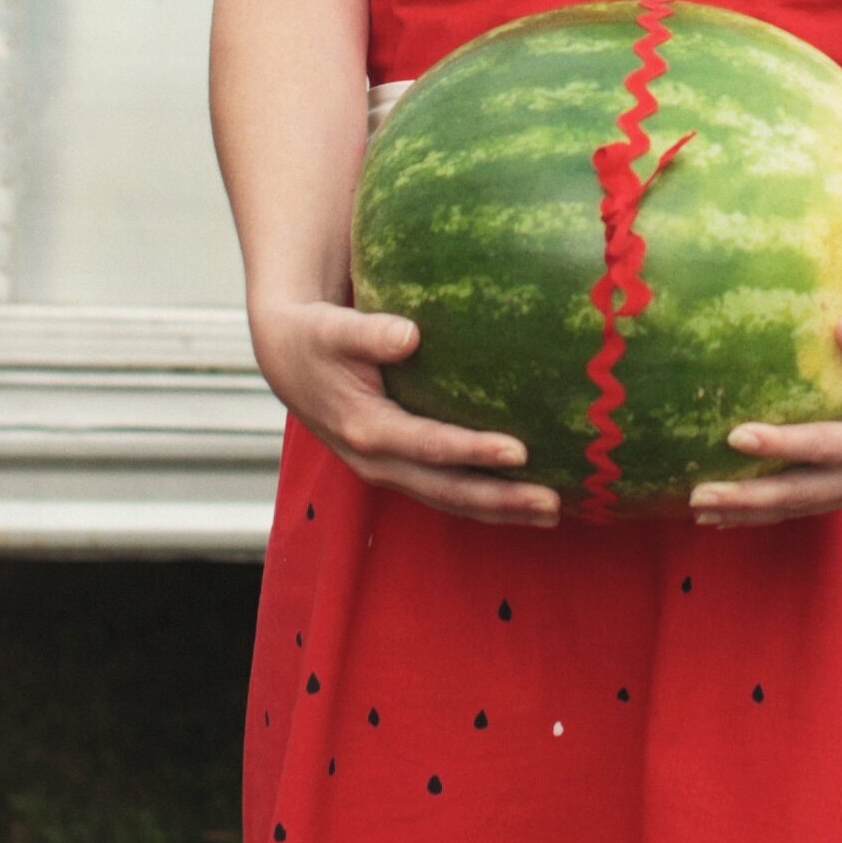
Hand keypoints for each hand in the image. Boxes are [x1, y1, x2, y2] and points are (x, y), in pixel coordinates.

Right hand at [250, 293, 561, 526]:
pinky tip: (523, 502)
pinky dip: (483, 501)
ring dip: (499, 510)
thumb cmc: (316, 337)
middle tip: (552, 503)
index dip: (473, 450)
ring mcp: (388, 470)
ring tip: (552, 513)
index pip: (428, 446)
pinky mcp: (398, 468)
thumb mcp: (332, 329)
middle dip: (500, 500)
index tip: (520, 451)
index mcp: (365, 429)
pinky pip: (446, 492)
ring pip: (449, 500)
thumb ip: (369, 332)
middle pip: (446, 490)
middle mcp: (376, 461)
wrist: (289, 361)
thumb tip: (409, 334)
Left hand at [689, 315, 841, 525]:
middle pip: (804, 492)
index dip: (781, 444)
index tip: (735, 435)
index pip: (825, 447)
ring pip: (802, 506)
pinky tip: (730, 512)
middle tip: (698, 493)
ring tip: (700, 510)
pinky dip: (770, 510)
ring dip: (752, 512)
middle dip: (750, 497)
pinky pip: (809, 502)